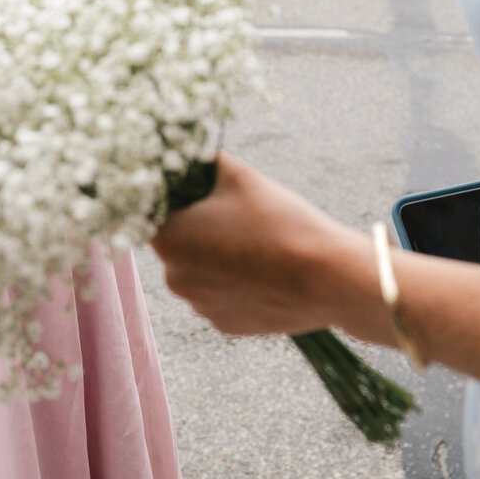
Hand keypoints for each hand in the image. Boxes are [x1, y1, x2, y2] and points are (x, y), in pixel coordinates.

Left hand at [151, 152, 368, 336]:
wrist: (328, 277)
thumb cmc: (279, 221)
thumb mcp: (237, 174)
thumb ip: (202, 162)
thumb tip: (186, 153)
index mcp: (169, 239)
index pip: (152, 211)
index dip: (173, 197)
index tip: (196, 190)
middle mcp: (175, 278)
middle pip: (175, 241)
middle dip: (195, 225)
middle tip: (231, 211)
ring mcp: (200, 306)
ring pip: (197, 269)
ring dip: (213, 255)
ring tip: (252, 240)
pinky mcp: (225, 325)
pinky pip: (217, 294)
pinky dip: (231, 281)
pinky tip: (260, 267)